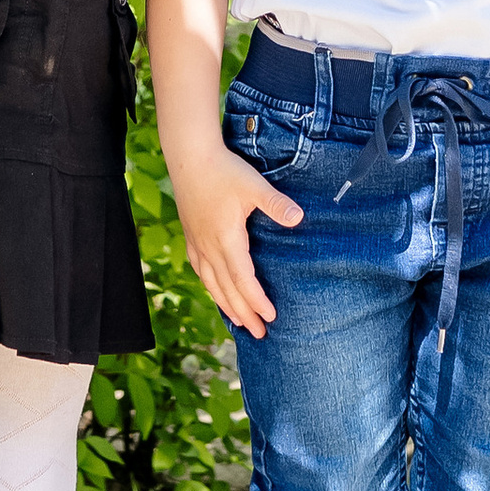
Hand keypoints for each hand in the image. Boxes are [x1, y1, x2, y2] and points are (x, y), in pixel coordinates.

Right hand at [170, 144, 300, 335]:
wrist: (190, 157)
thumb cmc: (224, 170)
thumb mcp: (254, 185)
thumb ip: (276, 204)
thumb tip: (299, 218)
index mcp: (226, 239)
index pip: (243, 280)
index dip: (256, 301)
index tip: (270, 317)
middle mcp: (209, 247)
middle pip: (227, 289)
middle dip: (244, 313)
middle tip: (260, 333)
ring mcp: (197, 243)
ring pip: (211, 283)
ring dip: (226, 305)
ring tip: (239, 322)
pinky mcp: (191, 235)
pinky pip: (200, 270)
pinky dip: (210, 286)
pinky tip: (215, 290)